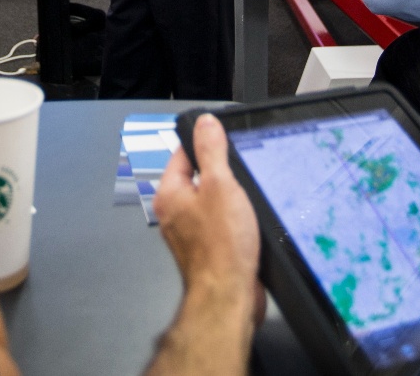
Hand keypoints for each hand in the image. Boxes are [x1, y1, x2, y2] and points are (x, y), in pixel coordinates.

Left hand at [155, 115, 260, 310]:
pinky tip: (249, 224)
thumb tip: (205, 123)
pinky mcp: (209, 250)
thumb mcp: (221, 185)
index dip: (206, 146)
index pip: (183, 155)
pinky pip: (223, 224)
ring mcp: (191, 233)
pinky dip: (237, 221)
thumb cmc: (221, 248)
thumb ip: (211, 151)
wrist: (229, 296)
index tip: (225, 143)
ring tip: (246, 202)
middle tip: (240, 176)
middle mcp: (175, 214)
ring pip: (214, 203)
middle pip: (200, 178)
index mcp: (170, 194)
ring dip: (233, 200)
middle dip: (224, 175)